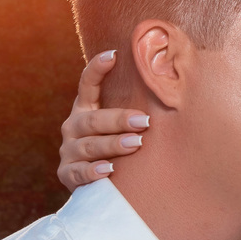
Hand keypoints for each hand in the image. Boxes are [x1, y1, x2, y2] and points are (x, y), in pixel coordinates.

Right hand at [57, 51, 149, 191]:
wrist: (104, 184)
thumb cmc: (122, 147)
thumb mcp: (125, 126)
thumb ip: (137, 109)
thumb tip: (173, 84)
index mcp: (86, 108)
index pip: (87, 84)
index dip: (97, 69)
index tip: (114, 55)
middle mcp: (73, 126)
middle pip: (92, 119)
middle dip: (119, 120)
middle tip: (144, 122)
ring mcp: (68, 150)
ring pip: (88, 145)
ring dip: (112, 144)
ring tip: (135, 144)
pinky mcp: (67, 174)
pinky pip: (78, 172)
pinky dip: (93, 171)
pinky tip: (109, 170)